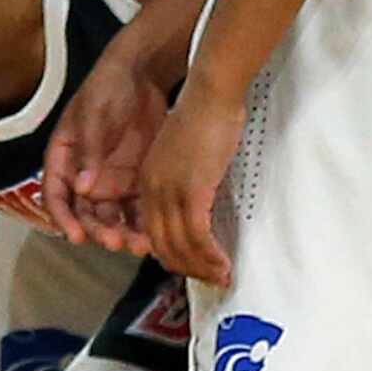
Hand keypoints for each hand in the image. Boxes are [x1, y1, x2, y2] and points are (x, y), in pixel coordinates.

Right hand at [41, 43, 169, 253]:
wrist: (144, 73)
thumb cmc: (109, 87)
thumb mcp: (94, 114)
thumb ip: (89, 151)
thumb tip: (81, 188)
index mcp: (63, 159)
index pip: (55, 196)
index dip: (63, 218)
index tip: (75, 235)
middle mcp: (83, 176)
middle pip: (84, 214)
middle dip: (97, 231)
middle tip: (114, 241)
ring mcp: (110, 181)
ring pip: (110, 218)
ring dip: (121, 233)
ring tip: (138, 244)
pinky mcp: (134, 182)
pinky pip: (135, 210)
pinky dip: (141, 224)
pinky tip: (153, 234)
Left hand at [139, 84, 244, 283]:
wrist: (210, 93)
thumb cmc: (205, 114)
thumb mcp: (186, 152)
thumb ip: (187, 177)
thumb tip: (202, 198)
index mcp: (149, 180)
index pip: (153, 230)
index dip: (172, 253)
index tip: (192, 263)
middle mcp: (153, 190)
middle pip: (163, 245)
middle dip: (187, 267)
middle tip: (209, 278)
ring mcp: (169, 192)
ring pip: (179, 245)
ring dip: (201, 266)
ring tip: (220, 276)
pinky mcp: (190, 192)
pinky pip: (196, 235)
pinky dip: (210, 255)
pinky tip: (222, 263)